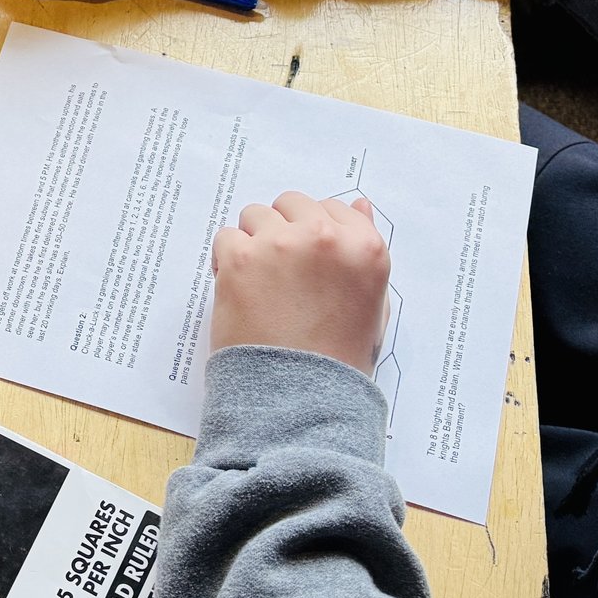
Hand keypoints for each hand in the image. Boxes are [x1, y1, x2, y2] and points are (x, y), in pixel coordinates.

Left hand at [208, 192, 390, 373]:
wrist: (298, 394)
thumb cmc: (337, 354)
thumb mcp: (372, 302)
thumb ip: (363, 248)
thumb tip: (360, 204)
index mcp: (365, 247)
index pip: (333, 207)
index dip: (314, 232)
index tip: (307, 259)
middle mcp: (325, 237)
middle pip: (291, 203)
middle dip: (283, 229)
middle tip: (281, 273)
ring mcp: (281, 244)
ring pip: (254, 215)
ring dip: (253, 241)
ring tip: (261, 283)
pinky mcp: (241, 257)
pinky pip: (225, 237)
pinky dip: (226, 260)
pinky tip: (240, 290)